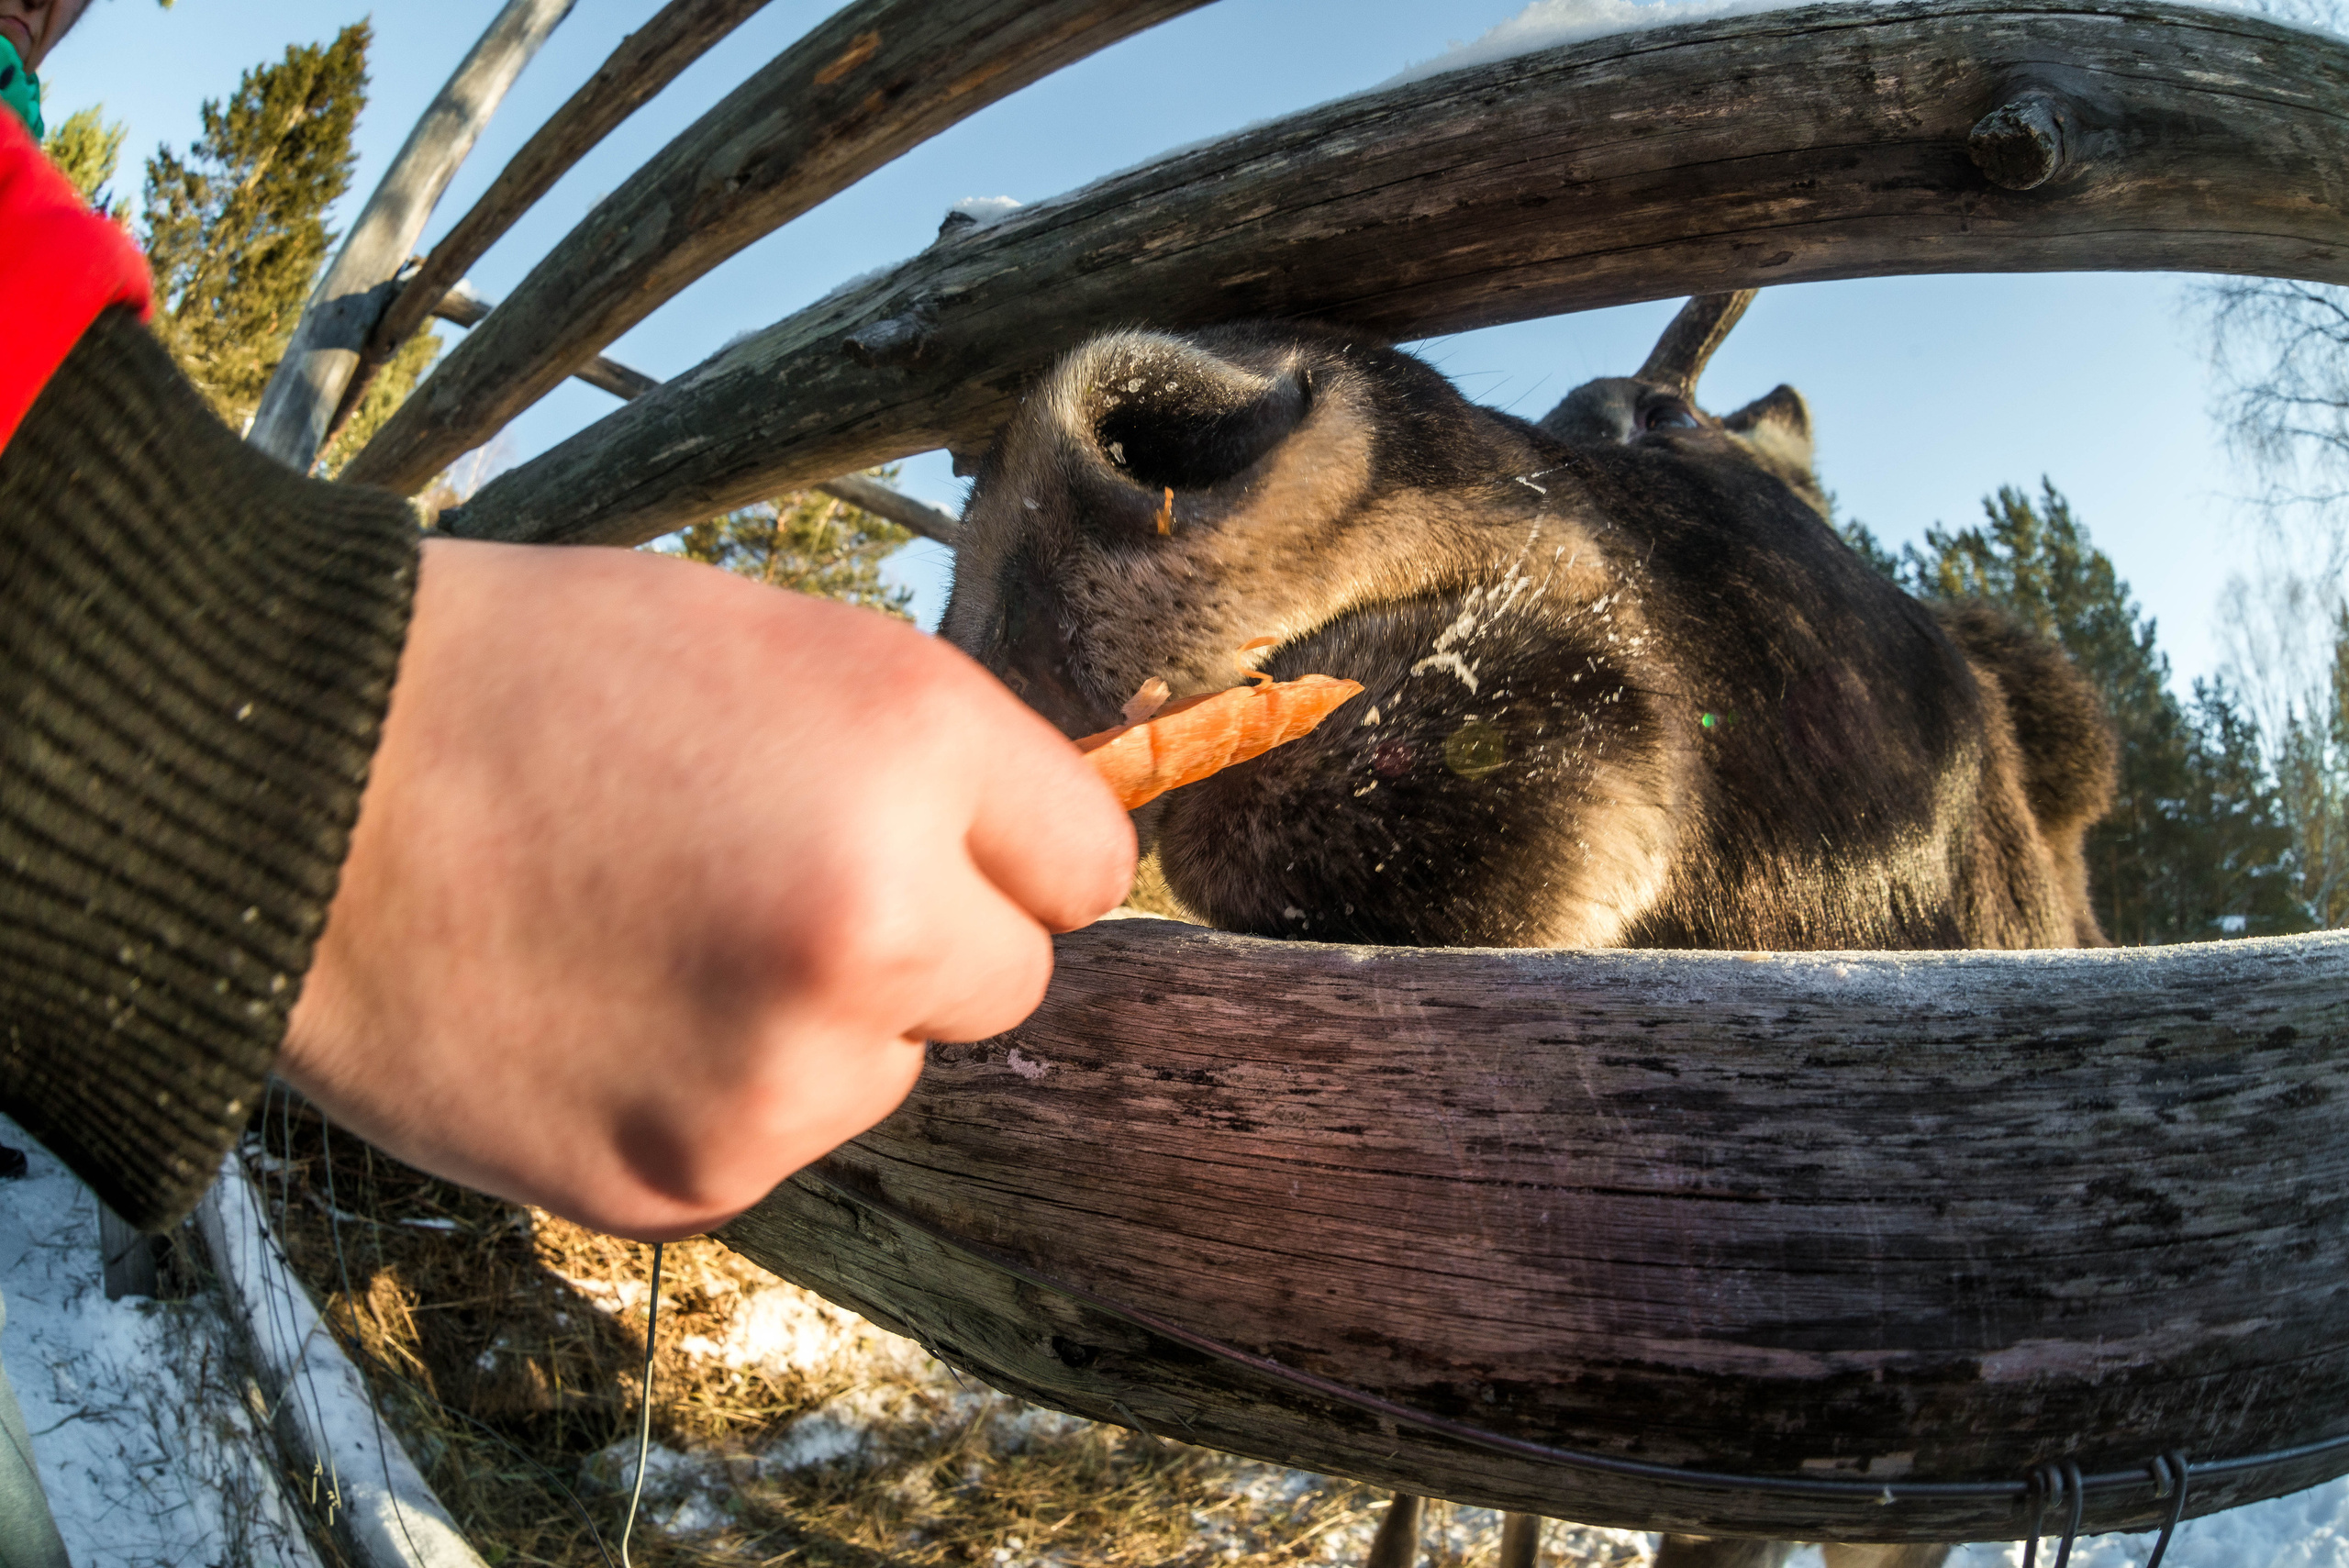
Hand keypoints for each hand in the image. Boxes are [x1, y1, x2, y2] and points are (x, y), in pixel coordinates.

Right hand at [280, 537, 1134, 1239]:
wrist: (295, 787)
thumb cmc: (531, 681)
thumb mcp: (777, 649)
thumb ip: (928, 761)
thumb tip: (1030, 863)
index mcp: (911, 747)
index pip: (1088, 863)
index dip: (1012, 851)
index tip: (951, 849)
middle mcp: (875, 920)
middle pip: (1008, 986)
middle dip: (924, 945)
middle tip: (773, 885)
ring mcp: (781, 1071)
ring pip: (884, 1074)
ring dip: (813, 1027)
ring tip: (654, 936)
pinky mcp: (688, 1174)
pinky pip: (772, 1141)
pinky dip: (713, 1093)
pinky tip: (604, 1010)